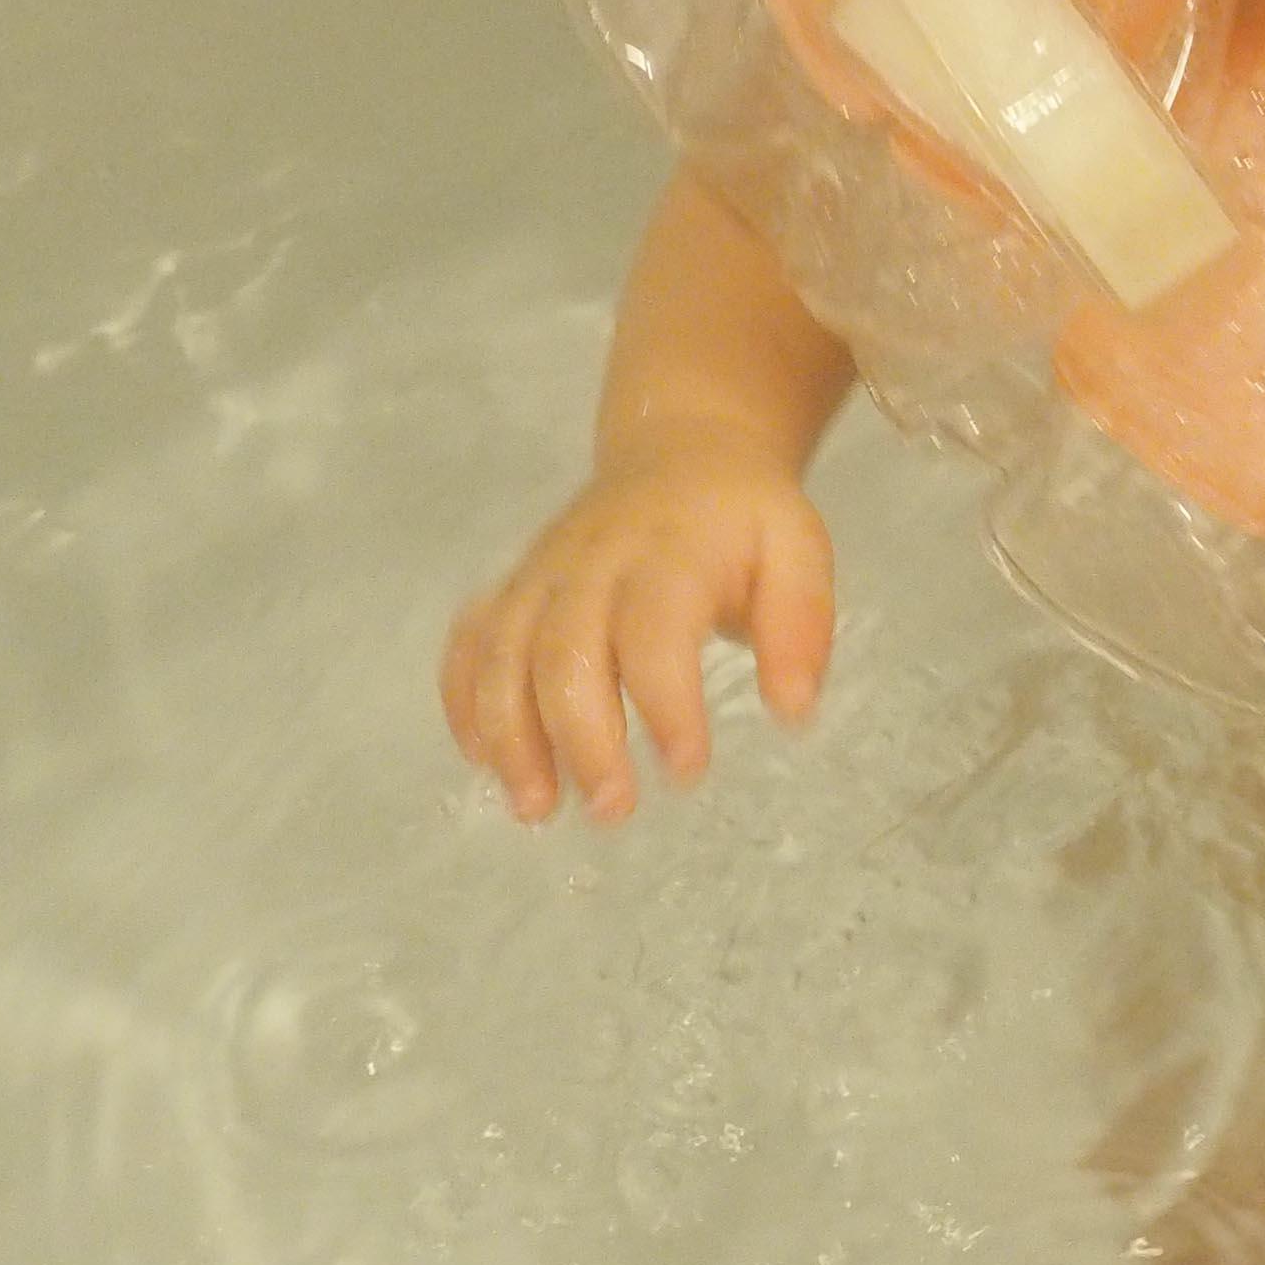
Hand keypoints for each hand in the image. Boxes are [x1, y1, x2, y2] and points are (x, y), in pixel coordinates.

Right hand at [440, 428, 835, 823]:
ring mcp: (539, 573)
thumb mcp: (798, 551)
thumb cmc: (744, 522)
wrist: (680, 453)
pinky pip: (468, 642)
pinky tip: (484, 760)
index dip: (664, 703)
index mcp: (669, 553)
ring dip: (511, 736)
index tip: (687, 771)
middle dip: (579, 739)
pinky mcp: (511, 587)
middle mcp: (590, 562)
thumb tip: (794, 711)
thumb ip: (800, 627)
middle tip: (611, 811)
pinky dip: (464, 701)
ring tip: (536, 808)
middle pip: (563, 651)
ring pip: (502, 653)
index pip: (654, 631)